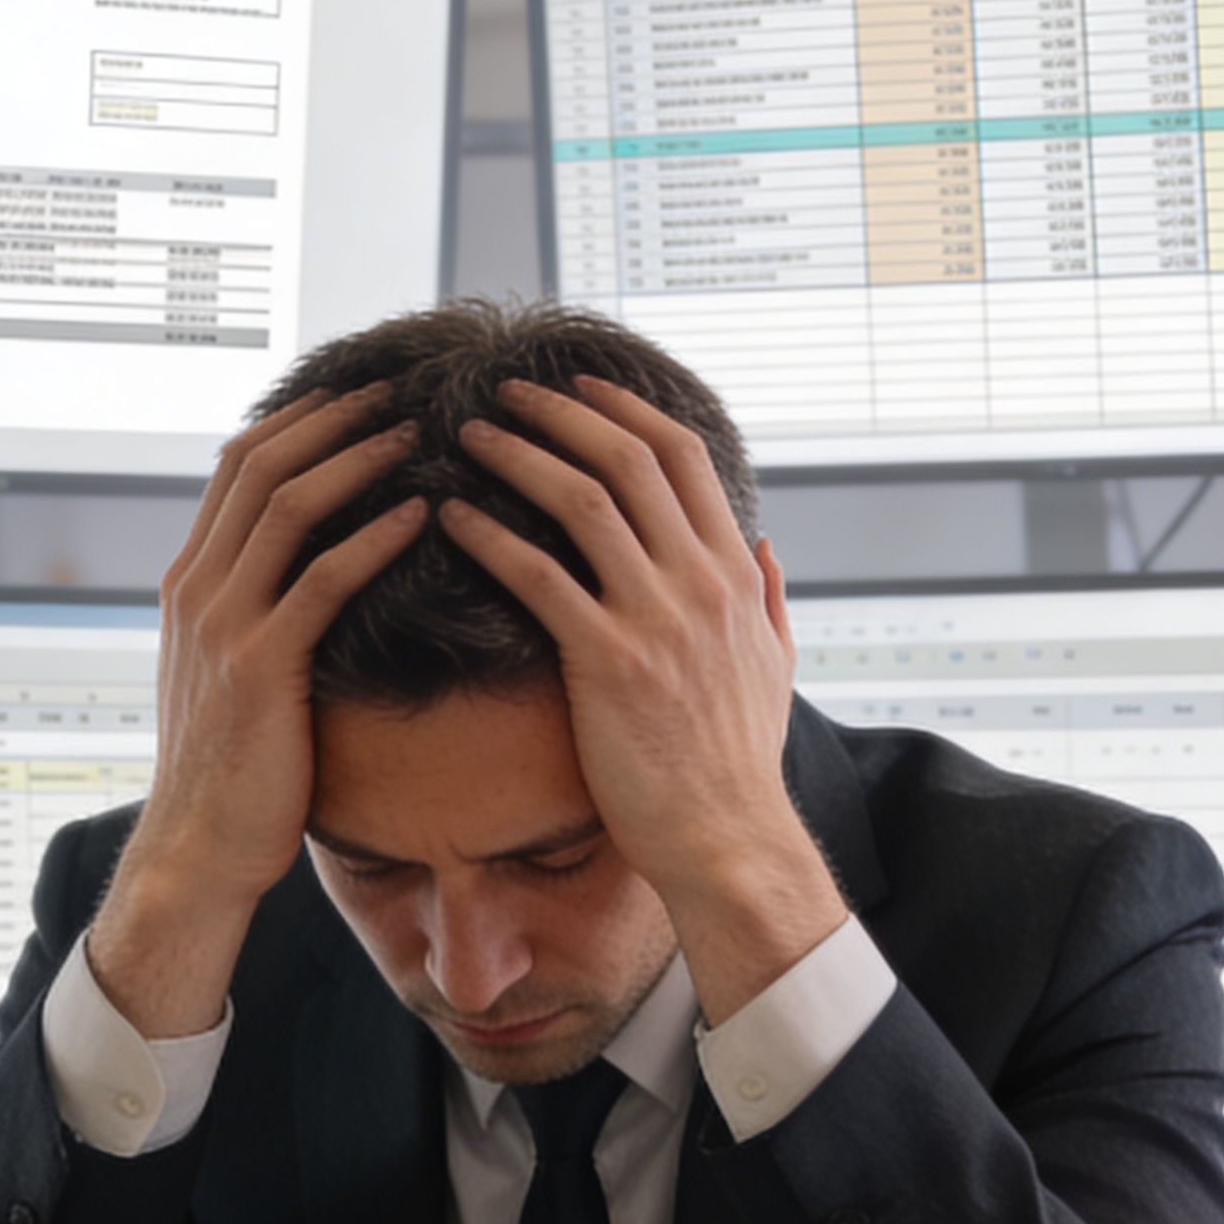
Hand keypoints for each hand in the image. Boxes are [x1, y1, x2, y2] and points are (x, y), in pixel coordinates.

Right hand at [85, 389, 423, 1036]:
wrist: (197, 848)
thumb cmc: (233, 769)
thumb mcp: (228, 673)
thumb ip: (255, 613)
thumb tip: (309, 570)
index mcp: (189, 581)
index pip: (240, 463)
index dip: (304, 416)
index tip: (364, 389)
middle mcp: (197, 588)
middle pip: (261, 463)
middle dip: (334, 415)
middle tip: (401, 386)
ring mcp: (222, 625)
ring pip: (287, 506)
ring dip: (358, 459)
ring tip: (419, 431)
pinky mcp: (259, 668)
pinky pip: (321, 580)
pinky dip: (373, 537)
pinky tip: (422, 514)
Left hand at [438, 377, 847, 1018]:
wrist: (727, 838)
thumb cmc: (739, 763)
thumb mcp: (776, 666)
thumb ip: (769, 598)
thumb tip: (766, 544)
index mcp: (733, 572)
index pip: (683, 456)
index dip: (625, 408)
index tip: (579, 386)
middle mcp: (700, 581)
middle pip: (628, 458)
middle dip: (562, 412)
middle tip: (505, 392)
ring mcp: (656, 618)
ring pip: (582, 500)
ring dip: (519, 455)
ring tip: (468, 434)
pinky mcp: (608, 662)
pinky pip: (538, 577)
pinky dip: (489, 536)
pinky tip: (448, 518)